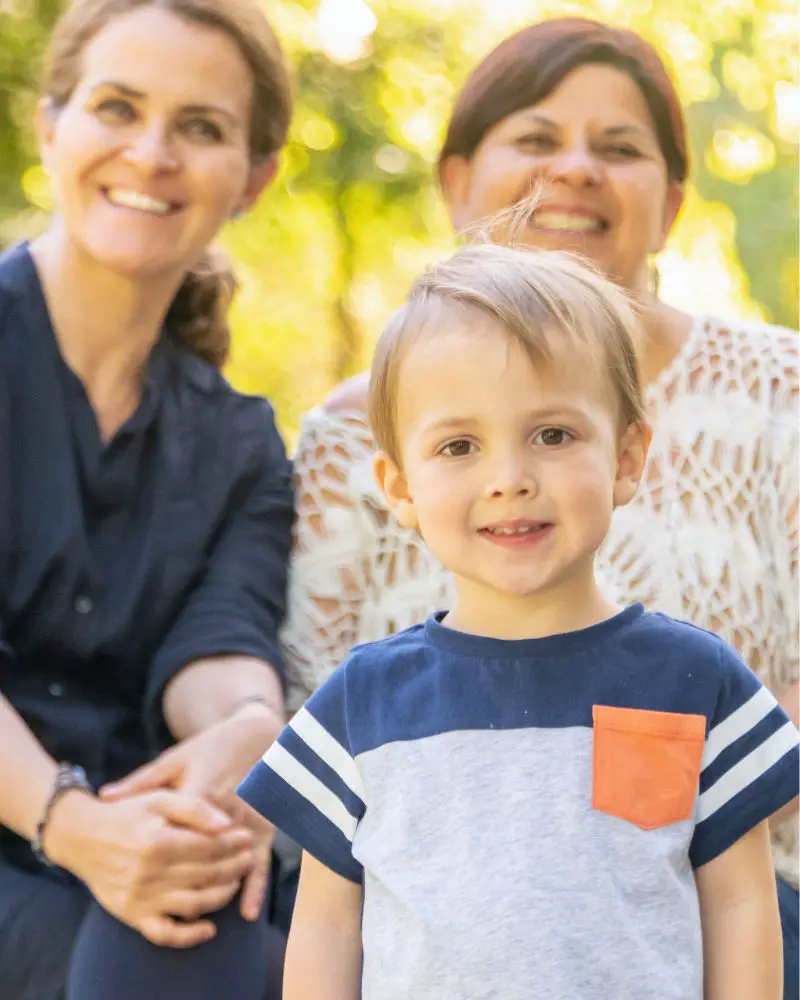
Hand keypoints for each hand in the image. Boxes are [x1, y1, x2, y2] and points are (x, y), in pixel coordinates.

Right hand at [47, 789, 255, 947]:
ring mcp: (140, 898)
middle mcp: (149, 874)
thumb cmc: (126, 814)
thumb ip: (194, 807)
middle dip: (234, 867)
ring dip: (222, 895)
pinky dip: (189, 936)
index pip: (208, 847)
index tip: (247, 837)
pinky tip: (209, 928)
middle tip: (247, 858)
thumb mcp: (159, 798)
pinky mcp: (132, 915)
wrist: (82, 837)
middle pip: (205, 875)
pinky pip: (164, 934)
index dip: (233, 844)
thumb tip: (226, 824)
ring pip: (193, 904)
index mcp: (158, 841)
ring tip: (235, 882)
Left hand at [101, 704, 278, 919]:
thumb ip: (141, 782)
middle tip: (165, 899)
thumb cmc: (207, 749)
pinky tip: (246, 912)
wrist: (252, 736)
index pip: (178, 832)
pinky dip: (255, 888)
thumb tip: (104, 796)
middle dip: (186, 879)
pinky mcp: (264, 828)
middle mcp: (226, 811)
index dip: (161, 856)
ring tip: (197, 912)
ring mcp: (247, 822)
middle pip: (205, 854)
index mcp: (200, 791)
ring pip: (232, 863)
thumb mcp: (173, 761)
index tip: (140, 872)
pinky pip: (261, 862)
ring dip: (217, 889)